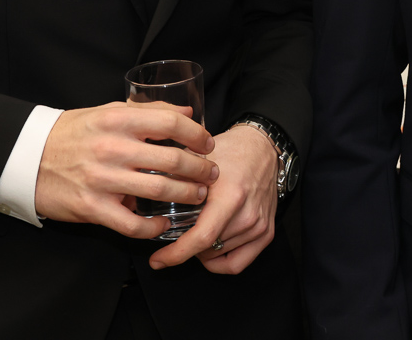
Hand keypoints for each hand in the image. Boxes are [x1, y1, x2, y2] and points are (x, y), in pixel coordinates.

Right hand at [34, 102, 217, 239]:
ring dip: (186, 194)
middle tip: (210, 174)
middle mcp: (111, 148)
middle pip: (172, 160)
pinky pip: (132, 224)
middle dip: (200, 169)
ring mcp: (101, 180)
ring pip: (159, 191)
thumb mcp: (108, 112)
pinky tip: (164, 223)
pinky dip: (153, 228)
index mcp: (117, 120)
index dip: (196, 134)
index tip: (208, 144)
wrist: (27, 158)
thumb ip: (147, 111)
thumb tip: (188, 112)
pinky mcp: (91, 207)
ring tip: (198, 195)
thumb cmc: (73, 134)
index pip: (170, 123)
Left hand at [148, 124, 278, 273]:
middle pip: (207, 249)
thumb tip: (146, 195)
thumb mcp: (200, 160)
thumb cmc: (233, 150)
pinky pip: (237, 263)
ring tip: (197, 231)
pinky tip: (209, 251)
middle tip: (177, 234)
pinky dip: (219, 263)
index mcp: (231, 196)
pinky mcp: (266, 232)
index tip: (158, 260)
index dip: (176, 254)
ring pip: (218, 257)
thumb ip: (177, 180)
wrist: (263, 147)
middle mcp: (248, 214)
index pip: (202, 237)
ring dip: (202, 251)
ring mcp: (259, 226)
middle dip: (185, 247)